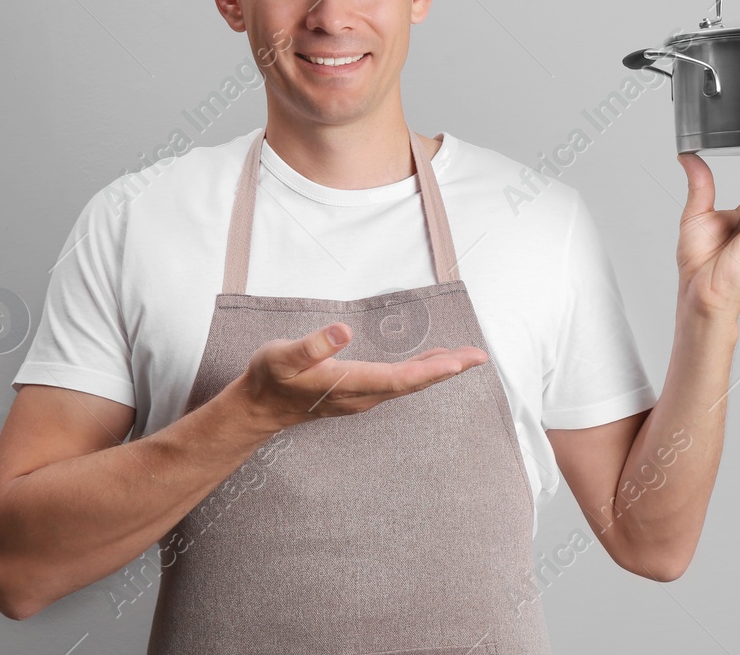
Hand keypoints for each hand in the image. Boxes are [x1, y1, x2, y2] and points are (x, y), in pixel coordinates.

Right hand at [235, 323, 487, 430]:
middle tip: (480, 356)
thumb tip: (343, 330)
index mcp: (349, 384)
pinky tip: (433, 362)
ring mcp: (363, 397)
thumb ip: (312, 345)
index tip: (458, 362)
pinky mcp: (361, 392)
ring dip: (439, 370)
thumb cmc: (270, 378)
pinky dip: (421, 371)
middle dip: (448, 370)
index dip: (430, 370)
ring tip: (467, 357)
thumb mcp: (282, 356)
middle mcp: (363, 395)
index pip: (398, 379)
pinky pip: (400, 383)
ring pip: (409, 384)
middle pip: (413, 383)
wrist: (259, 408)